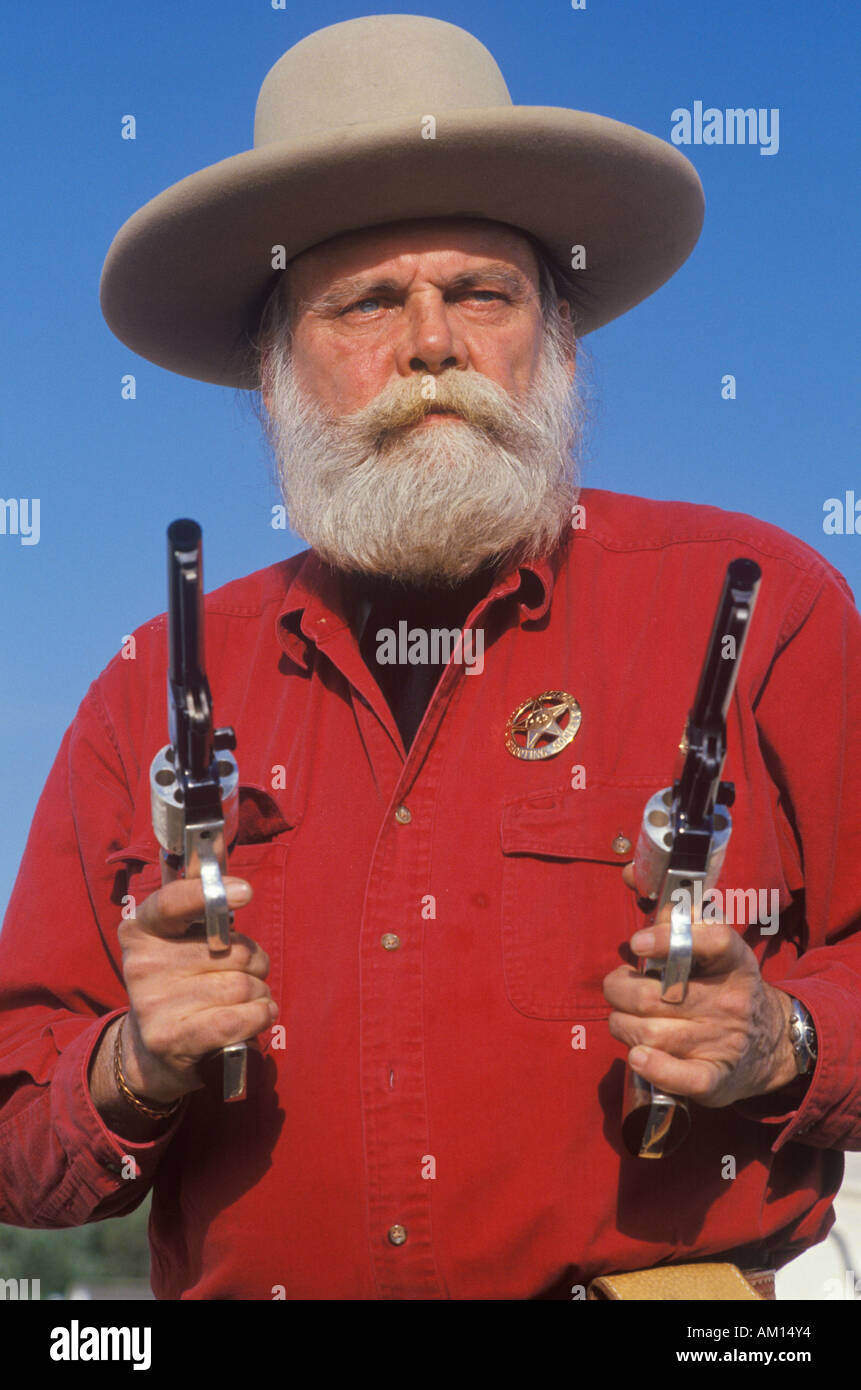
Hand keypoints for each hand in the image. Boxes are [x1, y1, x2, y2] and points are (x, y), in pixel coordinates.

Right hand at [104, 875, 275, 1109]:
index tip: (245, 891)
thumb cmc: (181, 980)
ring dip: (260, 992)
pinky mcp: (171, 1039)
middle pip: (233, 950)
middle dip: (255, 961)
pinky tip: (260, 1015)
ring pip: (243, 984)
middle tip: (244, 972)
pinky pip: (238, 1017)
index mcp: (141, 929)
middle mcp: (142, 964)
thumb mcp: (181, 937)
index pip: (174, 901)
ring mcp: (153, 1003)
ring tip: (246, 999)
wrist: (152, 1050)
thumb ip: (200, 896)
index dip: (211, 893)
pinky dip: (261, 1015)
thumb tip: (219, 848)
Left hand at [602, 865, 796, 1106]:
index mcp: (733, 962)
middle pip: (656, 996)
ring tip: (622, 1019)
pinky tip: (638, 1056)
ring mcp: (724, 1042)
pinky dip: (653, 1067)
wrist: (774, 1043)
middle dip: (620, 990)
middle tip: (617, 987)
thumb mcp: (714, 948)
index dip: (668, 938)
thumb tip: (629, 873)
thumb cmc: (725, 986)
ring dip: (622, 1025)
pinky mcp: (716, 1079)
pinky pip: (681, 1077)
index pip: (710, 941)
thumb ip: (674, 914)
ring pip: (653, 1033)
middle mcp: (730, 1001)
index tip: (637, 943)